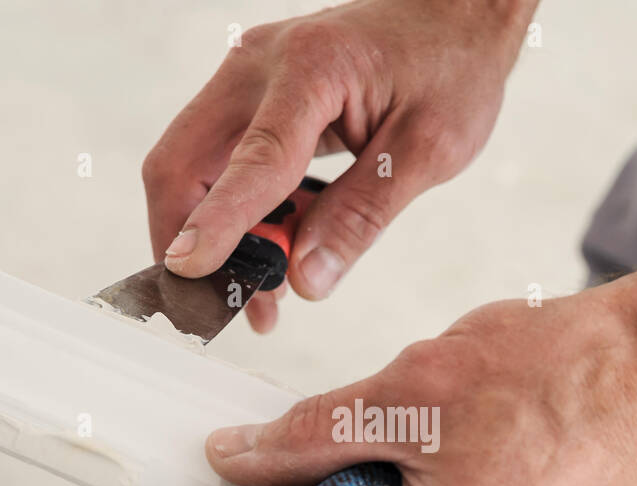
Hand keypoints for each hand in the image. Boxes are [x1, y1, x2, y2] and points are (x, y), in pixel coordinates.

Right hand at [142, 0, 535, 332]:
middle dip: (188, 240)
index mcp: (312, 68)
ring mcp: (246, 78)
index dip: (219, 224)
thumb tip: (305, 280)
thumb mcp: (427, 151)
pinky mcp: (250, 97)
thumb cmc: (449, 68)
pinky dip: (235, 214)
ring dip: (213, 236)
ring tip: (260, 296)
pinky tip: (272, 252)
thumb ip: (361, 216)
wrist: (452, 15)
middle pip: (183, 162)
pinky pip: (221, 163)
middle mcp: (260, 65)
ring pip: (193, 168)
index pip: (253, 160)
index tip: (189, 272)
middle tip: (219, 306)